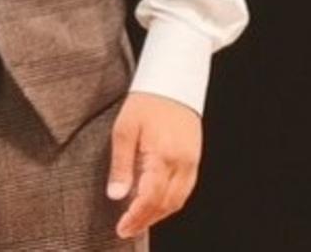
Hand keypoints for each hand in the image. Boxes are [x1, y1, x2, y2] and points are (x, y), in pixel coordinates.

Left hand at [107, 91, 202, 238]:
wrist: (173, 82)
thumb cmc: (146, 102)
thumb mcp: (124, 130)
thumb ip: (121, 165)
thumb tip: (116, 195)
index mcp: (163, 156)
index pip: (149, 198)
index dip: (135, 217)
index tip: (121, 228)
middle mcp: (182, 164)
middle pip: (166, 205)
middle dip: (146, 220)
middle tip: (127, 229)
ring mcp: (192, 163)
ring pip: (178, 201)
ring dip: (158, 214)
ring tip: (138, 221)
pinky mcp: (194, 160)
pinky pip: (184, 190)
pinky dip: (170, 202)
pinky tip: (155, 203)